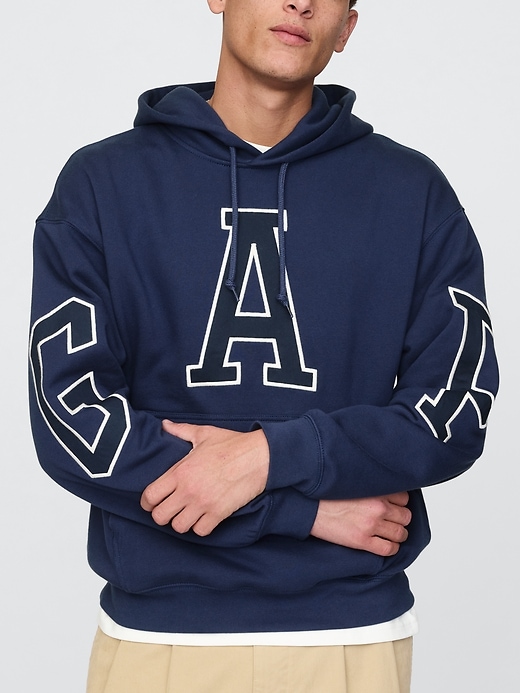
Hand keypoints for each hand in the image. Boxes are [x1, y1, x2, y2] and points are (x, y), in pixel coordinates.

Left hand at [141, 421, 268, 536]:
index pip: (150, 496)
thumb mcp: (203, 433)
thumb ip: (180, 431)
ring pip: (179, 527)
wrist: (259, 456)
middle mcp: (188, 490)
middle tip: (171, 509)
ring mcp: (203, 503)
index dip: (147, 502)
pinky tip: (204, 517)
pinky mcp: (219, 513)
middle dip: (162, 514)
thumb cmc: (232, 444)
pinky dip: (201, 527)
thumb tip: (165, 425)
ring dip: (181, 522)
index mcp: (180, 471)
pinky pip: (200, 531)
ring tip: (187, 514)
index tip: (152, 503)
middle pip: (160, 516)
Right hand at [310, 492, 411, 555]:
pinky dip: (391, 548)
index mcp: (375, 491)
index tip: (395, 506)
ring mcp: (371, 525)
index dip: (400, 503)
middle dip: (401, 519)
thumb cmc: (328, 496)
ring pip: (400, 534)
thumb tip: (387, 493)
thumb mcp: (354, 484)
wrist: (311, 509)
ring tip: (392, 534)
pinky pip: (388, 549)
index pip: (404, 498)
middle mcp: (377, 508)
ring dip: (399, 535)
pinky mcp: (363, 541)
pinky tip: (386, 545)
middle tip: (394, 521)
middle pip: (405, 516)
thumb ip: (372, 487)